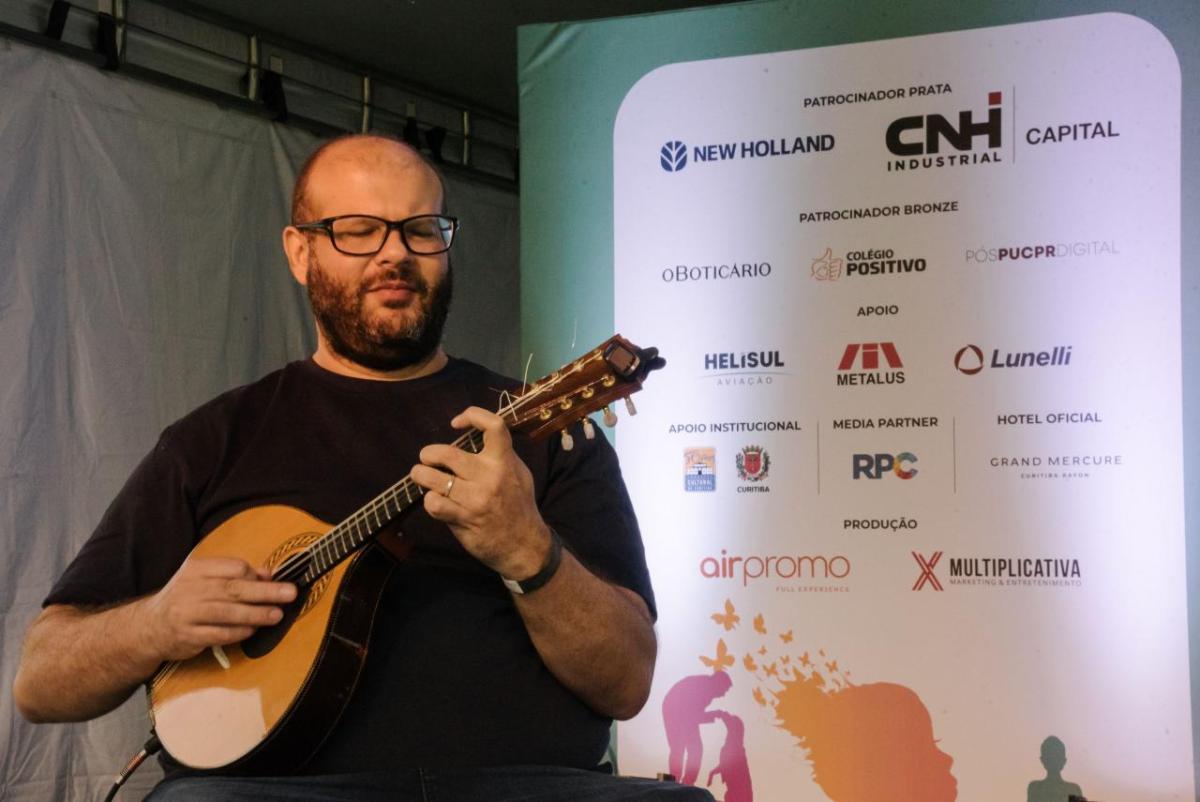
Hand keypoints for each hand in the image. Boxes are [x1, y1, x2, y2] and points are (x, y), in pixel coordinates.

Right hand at [141, 556, 296, 660]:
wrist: (148, 627)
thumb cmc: (185, 599)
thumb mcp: (205, 580)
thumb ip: (235, 575)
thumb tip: (269, 573)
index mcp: (196, 569)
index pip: (233, 567)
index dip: (255, 575)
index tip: (272, 580)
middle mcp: (189, 588)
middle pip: (234, 588)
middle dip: (265, 592)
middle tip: (290, 593)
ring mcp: (186, 613)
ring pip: (227, 612)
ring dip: (256, 614)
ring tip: (276, 615)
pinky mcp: (187, 635)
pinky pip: (219, 634)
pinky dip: (239, 632)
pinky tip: (252, 630)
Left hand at [411, 406, 551, 579]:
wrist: (524, 546)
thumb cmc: (519, 505)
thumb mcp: (519, 474)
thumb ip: (500, 455)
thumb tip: (475, 435)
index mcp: (504, 462)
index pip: (494, 425)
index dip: (472, 415)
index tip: (456, 423)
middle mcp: (490, 477)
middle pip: (447, 453)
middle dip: (429, 453)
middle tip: (427, 458)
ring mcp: (476, 499)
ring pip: (433, 479)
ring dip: (420, 475)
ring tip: (420, 475)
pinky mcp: (463, 519)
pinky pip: (434, 504)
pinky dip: (429, 500)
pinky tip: (434, 500)